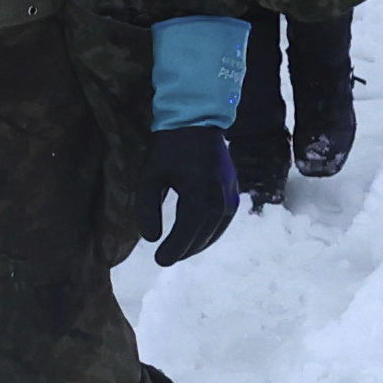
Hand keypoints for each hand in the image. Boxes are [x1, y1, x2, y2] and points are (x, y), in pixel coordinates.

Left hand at [141, 126, 240, 266]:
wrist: (199, 121)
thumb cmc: (170, 148)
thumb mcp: (150, 176)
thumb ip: (147, 209)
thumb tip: (151, 239)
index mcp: (199, 198)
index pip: (185, 236)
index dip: (171, 252)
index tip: (159, 261)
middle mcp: (220, 202)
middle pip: (200, 238)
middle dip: (182, 251)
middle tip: (165, 258)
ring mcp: (231, 198)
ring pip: (213, 233)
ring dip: (196, 245)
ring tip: (178, 251)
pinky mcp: (235, 194)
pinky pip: (222, 223)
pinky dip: (209, 233)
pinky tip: (196, 237)